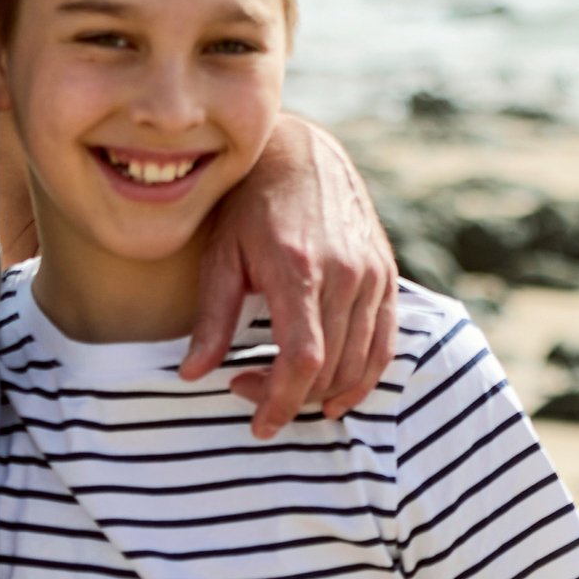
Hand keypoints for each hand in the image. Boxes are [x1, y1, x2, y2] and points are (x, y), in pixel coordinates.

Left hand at [188, 113, 397, 440]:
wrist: (301, 154)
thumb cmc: (251, 204)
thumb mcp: (221, 256)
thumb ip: (212, 319)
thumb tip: (191, 375)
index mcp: (298, 269)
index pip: (302, 358)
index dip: (280, 400)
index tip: (259, 424)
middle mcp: (345, 273)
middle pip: (330, 367)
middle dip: (290, 397)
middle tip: (249, 392)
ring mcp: (372, 274)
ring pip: (359, 362)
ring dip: (324, 393)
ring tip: (285, 393)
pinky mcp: (386, 274)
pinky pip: (384, 343)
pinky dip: (364, 377)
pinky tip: (335, 393)